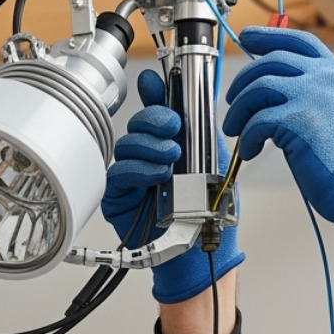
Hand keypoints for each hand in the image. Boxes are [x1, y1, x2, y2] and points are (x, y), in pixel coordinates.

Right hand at [100, 68, 244, 303]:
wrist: (204, 249)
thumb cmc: (211, 209)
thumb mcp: (214, 158)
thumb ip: (201, 126)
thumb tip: (195, 94)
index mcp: (173, 142)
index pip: (157, 109)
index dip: (155, 94)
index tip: (157, 84)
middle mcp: (150, 156)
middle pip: (139, 122)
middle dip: (155, 119)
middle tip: (173, 128)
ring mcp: (134, 175)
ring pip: (127, 144)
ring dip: (149, 146)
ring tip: (171, 159)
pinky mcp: (119, 196)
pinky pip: (119, 172)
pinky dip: (138, 169)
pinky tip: (157, 175)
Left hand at [223, 27, 333, 246]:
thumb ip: (317, 93)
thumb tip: (275, 88)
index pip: (301, 41)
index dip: (270, 36)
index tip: (249, 37)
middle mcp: (328, 80)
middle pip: (272, 60)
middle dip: (243, 80)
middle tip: (233, 100)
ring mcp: (313, 97)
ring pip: (258, 87)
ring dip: (239, 109)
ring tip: (236, 129)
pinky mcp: (298, 121)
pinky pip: (257, 120)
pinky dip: (247, 136)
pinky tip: (250, 149)